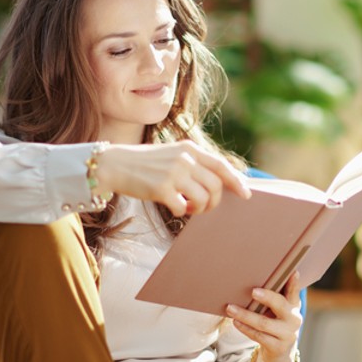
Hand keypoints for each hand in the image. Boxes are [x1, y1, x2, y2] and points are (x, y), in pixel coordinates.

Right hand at [95, 141, 250, 216]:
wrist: (115, 164)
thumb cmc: (145, 164)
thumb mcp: (172, 155)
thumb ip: (194, 164)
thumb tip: (219, 183)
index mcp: (189, 148)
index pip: (221, 166)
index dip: (236, 181)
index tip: (246, 194)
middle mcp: (184, 159)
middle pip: (215, 186)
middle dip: (214, 202)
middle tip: (203, 208)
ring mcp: (173, 173)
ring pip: (202, 199)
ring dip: (198, 209)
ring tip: (188, 208)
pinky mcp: (161, 188)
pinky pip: (182, 208)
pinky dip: (181, 212)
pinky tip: (174, 208)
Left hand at [226, 272, 302, 361]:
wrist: (280, 351)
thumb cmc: (275, 323)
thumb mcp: (279, 310)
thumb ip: (275, 296)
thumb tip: (256, 277)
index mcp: (294, 305)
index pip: (294, 292)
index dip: (294, 283)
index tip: (292, 272)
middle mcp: (294, 319)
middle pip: (280, 305)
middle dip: (267, 297)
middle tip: (253, 291)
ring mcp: (287, 334)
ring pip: (264, 323)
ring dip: (245, 315)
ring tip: (230, 308)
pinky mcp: (277, 347)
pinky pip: (258, 336)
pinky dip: (245, 328)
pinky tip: (235, 321)